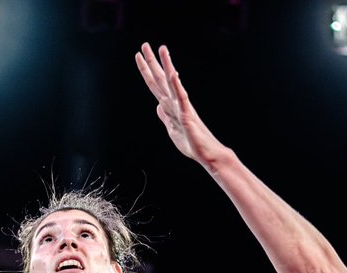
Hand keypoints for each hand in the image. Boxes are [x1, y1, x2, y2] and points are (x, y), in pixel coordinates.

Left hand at [135, 42, 228, 165]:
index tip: (139, 56)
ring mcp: (181, 107)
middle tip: (144, 44)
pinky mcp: (187, 115)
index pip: (155, 84)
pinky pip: (181, 97)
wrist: (207, 154)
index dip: (147, 70)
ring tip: (162, 49)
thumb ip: (165, 116)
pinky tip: (173, 73)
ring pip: (172, 83)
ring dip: (167, 65)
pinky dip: (176, 85)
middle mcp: (175, 103)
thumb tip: (157, 106)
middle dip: (152, 62)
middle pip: (160, 79)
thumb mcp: (172, 129)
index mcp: (170, 106)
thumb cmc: (192, 143)